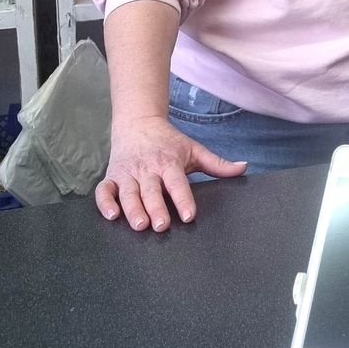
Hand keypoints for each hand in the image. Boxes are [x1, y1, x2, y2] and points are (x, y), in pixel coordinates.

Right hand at [95, 113, 246, 232]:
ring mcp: (128, 173)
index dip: (183, 199)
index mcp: (169, 163)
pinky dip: (105, 202)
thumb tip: (244, 168)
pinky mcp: (112, 176)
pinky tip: (111, 215)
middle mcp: (147, 169)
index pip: (177, 183)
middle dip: (156, 207)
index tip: (188, 215)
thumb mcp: (194, 149)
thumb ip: (217, 163)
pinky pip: (104, 190)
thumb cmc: (169, 142)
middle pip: (151, 190)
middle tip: (161, 225)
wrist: (138, 122)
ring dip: (132, 208)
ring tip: (139, 224)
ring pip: (128, 193)